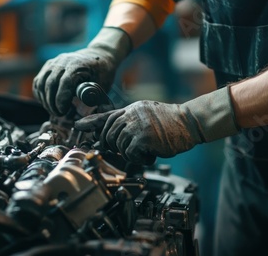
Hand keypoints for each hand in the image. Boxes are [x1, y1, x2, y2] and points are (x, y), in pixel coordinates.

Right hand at [33, 27, 130, 115]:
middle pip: (50, 84)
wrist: (97, 56)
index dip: (61, 99)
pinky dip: (40, 95)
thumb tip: (86, 116)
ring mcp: (53, 63)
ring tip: (54, 111)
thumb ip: (92, 98)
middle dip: (52, 103)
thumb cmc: (101, 73)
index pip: (65, 82)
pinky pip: (38, 82)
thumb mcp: (101, 85)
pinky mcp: (47, 66)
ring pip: (41, 83)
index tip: (63, 111)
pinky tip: (48, 103)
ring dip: (45, 100)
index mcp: (77, 65)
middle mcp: (63, 61)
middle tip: (59, 114)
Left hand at [74, 87, 239, 164]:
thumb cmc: (170, 123)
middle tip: (129, 149)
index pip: (106, 115)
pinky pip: (130, 153)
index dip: (90, 122)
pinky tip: (149, 155)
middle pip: (108, 134)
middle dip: (114, 145)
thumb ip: (129, 121)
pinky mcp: (143, 137)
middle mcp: (131, 115)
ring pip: (118, 145)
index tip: (78, 126)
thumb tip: (111, 134)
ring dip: (130, 153)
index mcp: (131, 109)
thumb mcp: (146, 115)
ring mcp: (136, 125)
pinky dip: (138, 158)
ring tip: (145, 150)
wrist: (189, 122)